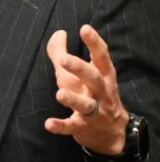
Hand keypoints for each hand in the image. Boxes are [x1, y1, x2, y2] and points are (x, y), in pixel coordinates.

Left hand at [44, 25, 128, 154]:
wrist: (112, 133)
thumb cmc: (92, 93)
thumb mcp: (81, 73)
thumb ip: (64, 53)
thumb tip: (58, 33)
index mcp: (102, 75)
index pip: (101, 56)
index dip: (94, 42)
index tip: (84, 28)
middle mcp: (100, 92)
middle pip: (93, 78)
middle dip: (80, 69)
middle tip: (64, 60)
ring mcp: (94, 111)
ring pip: (85, 104)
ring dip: (73, 99)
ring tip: (60, 93)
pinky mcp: (83, 127)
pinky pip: (72, 126)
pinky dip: (61, 126)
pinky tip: (48, 124)